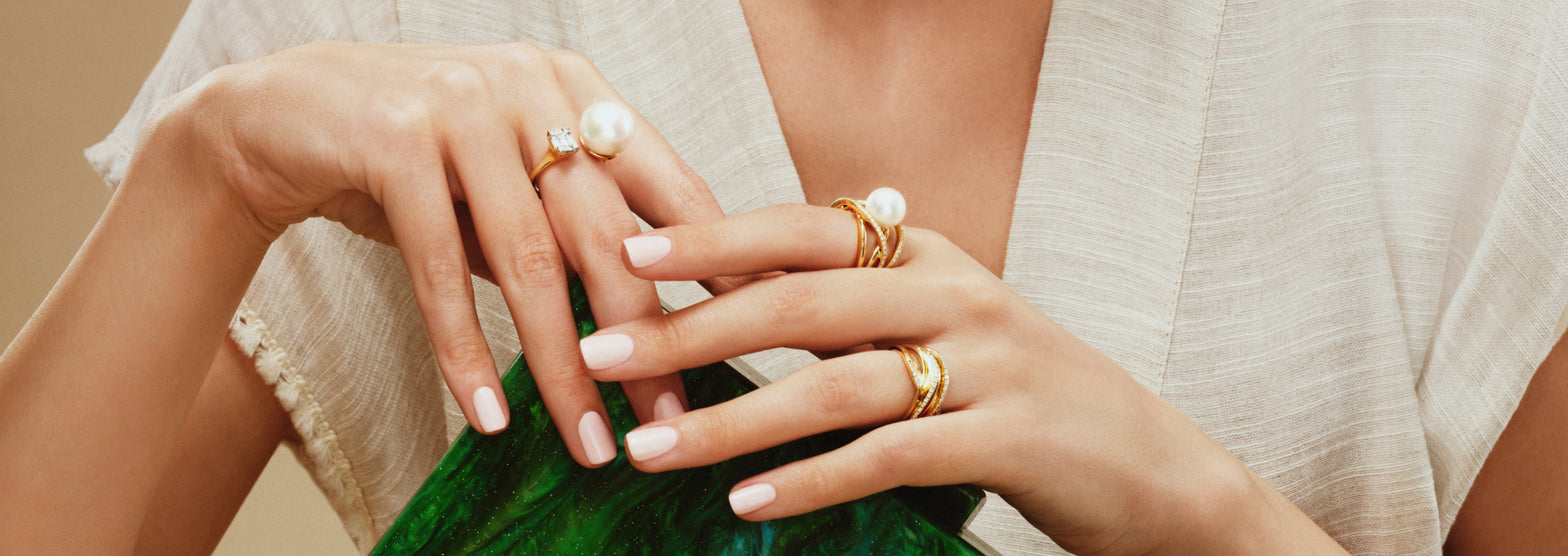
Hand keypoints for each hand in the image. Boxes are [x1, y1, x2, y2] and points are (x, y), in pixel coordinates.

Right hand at [136, 42, 726, 465]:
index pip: (668, 185)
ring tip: (587, 440)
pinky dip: (465, 348)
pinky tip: (487, 412)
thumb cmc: (405, 166)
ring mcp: (463, 104)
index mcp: (573, 87)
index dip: (715, 265)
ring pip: (529, 258)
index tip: (751, 340)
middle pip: (608, 231)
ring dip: (561, 363)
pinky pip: (440, 268)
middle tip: (669, 421)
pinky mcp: (396, 138)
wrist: (274, 121)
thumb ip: (569, 233)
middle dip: (644, 340)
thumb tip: (660, 326)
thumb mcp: (502, 189)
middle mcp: (529, 84)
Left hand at [581, 203, 1345, 553]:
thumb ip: (856, 314)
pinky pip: (887, 453)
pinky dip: (810, 478)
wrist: (1156, 473)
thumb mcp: (946, 337)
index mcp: (933, 256)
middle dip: (691, 326)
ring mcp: (990, 361)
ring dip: (731, 419)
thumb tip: (731, 302)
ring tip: (651, 448)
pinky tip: (748, 502)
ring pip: (833, 380)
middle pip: (800, 297)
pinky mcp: (1010, 436)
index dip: (712, 234)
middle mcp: (958, 292)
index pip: (805, 228)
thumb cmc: (1027, 408)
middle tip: (604, 349)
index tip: (627, 251)